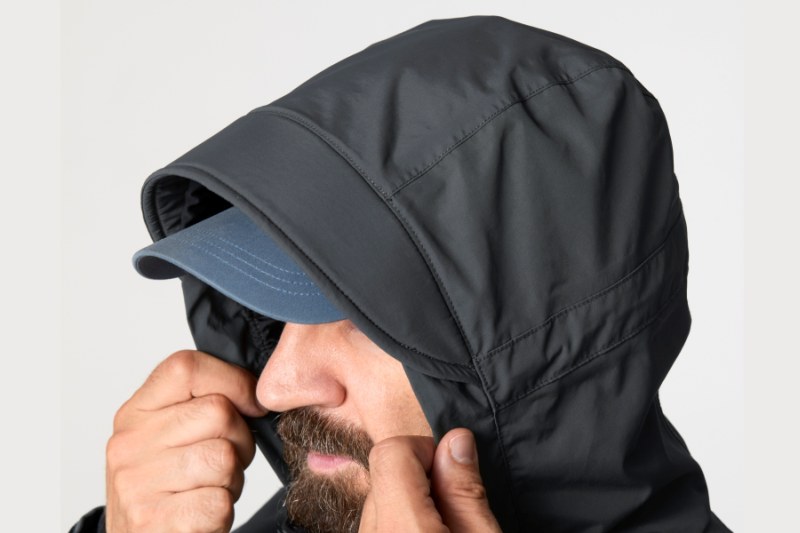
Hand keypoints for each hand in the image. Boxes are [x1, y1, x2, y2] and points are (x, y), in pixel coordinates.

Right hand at [105, 350, 265, 532]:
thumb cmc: (171, 489)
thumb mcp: (173, 437)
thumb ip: (202, 404)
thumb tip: (258, 392)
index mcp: (134, 413)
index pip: (186, 367)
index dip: (233, 381)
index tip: (249, 404)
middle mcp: (128, 444)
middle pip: (218, 412)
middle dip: (240, 439)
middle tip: (225, 462)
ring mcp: (137, 485)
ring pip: (224, 457)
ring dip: (232, 479)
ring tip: (209, 489)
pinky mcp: (154, 522)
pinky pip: (219, 501)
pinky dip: (222, 512)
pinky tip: (201, 514)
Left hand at [359, 428, 501, 531]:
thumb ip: (465, 491)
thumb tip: (456, 440)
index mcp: (400, 526)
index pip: (391, 451)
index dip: (427, 451)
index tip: (454, 472)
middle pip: (385, 475)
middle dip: (421, 479)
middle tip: (457, 509)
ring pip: (380, 502)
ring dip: (410, 504)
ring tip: (446, 529)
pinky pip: (378, 525)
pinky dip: (400, 524)